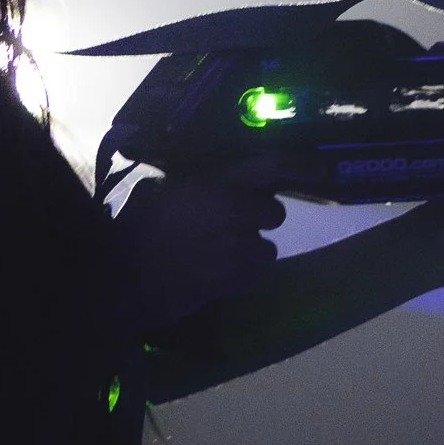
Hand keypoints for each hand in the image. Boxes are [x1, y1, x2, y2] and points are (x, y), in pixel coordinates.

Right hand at [114, 154, 314, 330]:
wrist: (124, 279)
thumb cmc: (136, 229)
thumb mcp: (164, 191)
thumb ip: (199, 185)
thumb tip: (217, 183)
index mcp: (217, 184)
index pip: (272, 164)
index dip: (300, 164)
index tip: (320, 168)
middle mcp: (235, 212)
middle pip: (275, 213)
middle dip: (260, 218)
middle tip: (234, 222)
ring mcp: (238, 248)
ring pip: (267, 248)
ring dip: (250, 251)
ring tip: (219, 253)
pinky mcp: (234, 280)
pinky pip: (254, 274)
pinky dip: (242, 275)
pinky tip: (217, 273)